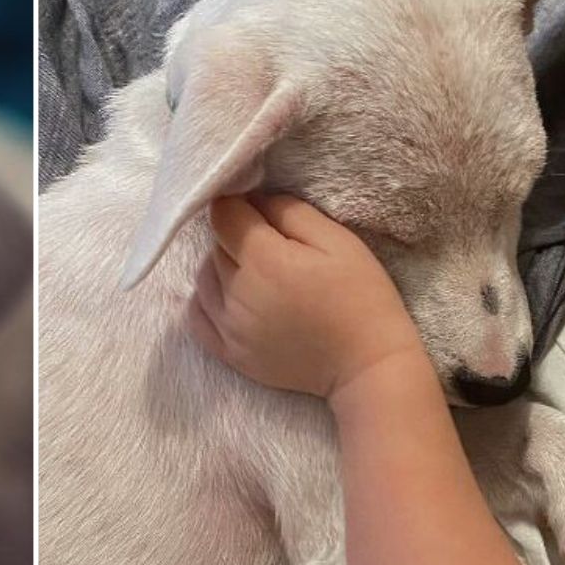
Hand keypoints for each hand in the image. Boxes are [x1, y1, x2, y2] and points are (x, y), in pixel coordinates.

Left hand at [188, 193, 424, 398]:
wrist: (367, 366)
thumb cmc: (361, 297)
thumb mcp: (337, 240)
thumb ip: (291, 212)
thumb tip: (256, 199)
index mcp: (264, 260)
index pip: (224, 216)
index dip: (237, 203)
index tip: (255, 205)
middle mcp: (238, 294)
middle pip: (215, 248)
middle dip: (235, 237)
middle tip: (267, 241)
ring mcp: (230, 328)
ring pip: (204, 279)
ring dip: (221, 267)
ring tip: (253, 271)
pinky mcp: (231, 355)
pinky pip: (197, 318)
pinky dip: (205, 301)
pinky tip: (229, 296)